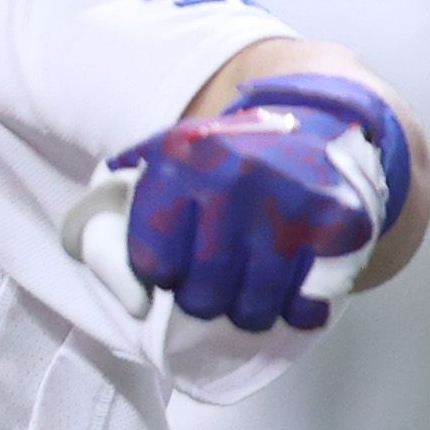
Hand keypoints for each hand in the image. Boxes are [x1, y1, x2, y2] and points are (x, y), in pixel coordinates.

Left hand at [91, 107, 389, 332]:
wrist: (317, 118)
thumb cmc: (229, 151)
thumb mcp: (168, 151)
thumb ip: (125, 195)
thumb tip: (92, 248)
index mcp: (180, 163)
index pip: (152, 263)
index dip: (161, 275)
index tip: (174, 267)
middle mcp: (232, 180)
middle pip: (201, 295)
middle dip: (203, 301)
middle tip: (214, 287)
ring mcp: (288, 203)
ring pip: (253, 308)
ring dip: (248, 312)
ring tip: (250, 292)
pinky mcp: (338, 224)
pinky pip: (306, 304)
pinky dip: (298, 309)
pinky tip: (292, 287)